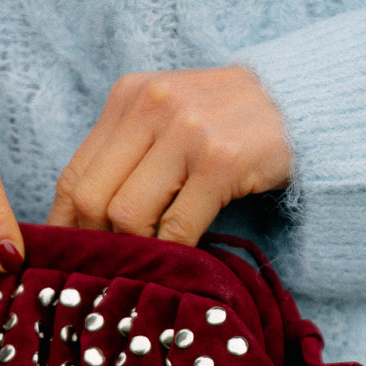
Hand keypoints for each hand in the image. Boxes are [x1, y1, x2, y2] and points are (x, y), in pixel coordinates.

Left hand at [48, 65, 291, 243]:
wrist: (303, 104)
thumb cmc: (228, 123)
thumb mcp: (169, 121)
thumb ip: (128, 156)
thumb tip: (80, 219)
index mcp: (129, 96)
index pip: (73, 173)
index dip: (61, 224)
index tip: (62, 257)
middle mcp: (152, 105)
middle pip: (91, 197)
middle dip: (94, 243)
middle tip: (106, 269)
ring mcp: (187, 131)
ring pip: (127, 214)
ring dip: (134, 249)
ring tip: (147, 262)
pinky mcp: (220, 160)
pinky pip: (176, 226)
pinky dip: (171, 252)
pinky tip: (179, 259)